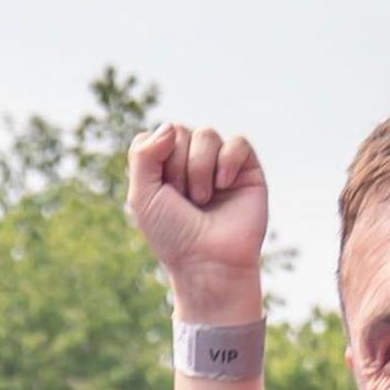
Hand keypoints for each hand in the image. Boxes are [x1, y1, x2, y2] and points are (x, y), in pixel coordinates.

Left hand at [125, 124, 268, 302]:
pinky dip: (227, 162)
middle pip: (179, 131)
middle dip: (177, 167)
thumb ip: (143, 155)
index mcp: (164, 166)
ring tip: (202, 199)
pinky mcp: (246, 169)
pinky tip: (224, 185)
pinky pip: (238, 142)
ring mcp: (219, 163)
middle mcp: (191, 161)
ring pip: (206, 134)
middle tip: (184, 200)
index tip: (162, 192)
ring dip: (200, 169)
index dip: (156, 158)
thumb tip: (170, 127)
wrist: (208, 262)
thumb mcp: (143, 197)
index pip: (157, 134)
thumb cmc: (173, 235)